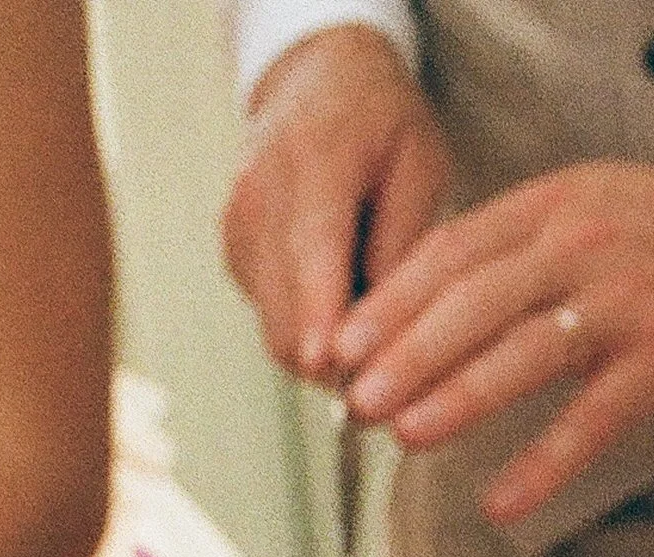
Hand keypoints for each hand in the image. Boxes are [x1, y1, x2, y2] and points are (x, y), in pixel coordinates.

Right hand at [221, 25, 450, 383]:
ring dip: (325, 353)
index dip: (316, 314)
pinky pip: (271, 318)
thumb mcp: (419, 164)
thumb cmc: (381, 122)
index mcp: (313, 161)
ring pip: (276, 329)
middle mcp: (259, 197)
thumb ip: (404, 245)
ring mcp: (238, 228)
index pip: (309, 251)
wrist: (316, 80)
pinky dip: (309, 330)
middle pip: (285, 311)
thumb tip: (389, 332)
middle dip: (335, 363)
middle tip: (393, 379)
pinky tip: (342, 300)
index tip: (323, 362)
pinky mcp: (234, 253)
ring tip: (374, 328)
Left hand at [336, 162, 653, 527]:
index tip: (345, 343)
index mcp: (553, 206)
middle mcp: (581, 247)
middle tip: (357, 398)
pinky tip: (499, 503)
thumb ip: (519, 246)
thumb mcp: (591, 206)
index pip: (455, 249)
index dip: (393, 299)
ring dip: (456, 396)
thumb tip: (435, 302)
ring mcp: (623, 305)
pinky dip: (542, 466)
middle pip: (474, 299)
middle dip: (407, 352)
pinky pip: (590, 422)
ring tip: (405, 434)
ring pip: (522, 351)